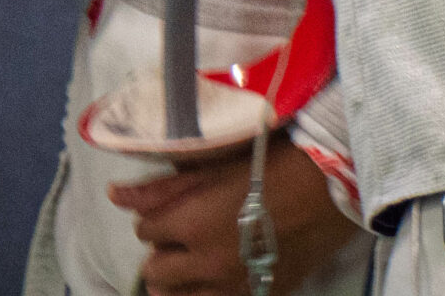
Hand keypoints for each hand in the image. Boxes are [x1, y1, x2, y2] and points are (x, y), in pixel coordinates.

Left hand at [107, 135, 356, 295]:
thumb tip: (115, 195)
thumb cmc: (271, 162)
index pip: (146, 232)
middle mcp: (208, 264)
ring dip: (180, 281)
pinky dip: (211, 293)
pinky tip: (221, 275)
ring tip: (193, 260)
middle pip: (156, 274)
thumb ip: (162, 187)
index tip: (170, 209)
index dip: (155, 218)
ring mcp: (235, 287)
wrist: (330, 184)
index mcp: (191, 225)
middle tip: (180, 235)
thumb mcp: (214, 167)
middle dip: (162, 253)